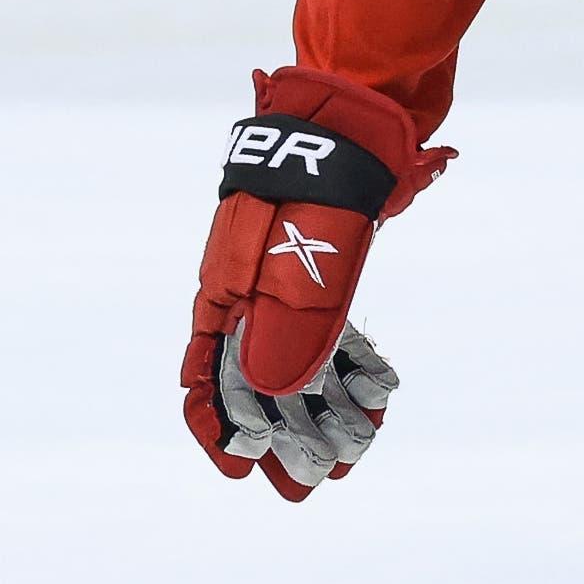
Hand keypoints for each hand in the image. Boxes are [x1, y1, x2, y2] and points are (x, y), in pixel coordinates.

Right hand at [179, 66, 447, 499]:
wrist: (362, 99)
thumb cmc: (318, 173)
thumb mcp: (300, 253)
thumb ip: (290, 322)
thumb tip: (273, 399)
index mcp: (224, 286)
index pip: (205, 374)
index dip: (219, 428)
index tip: (241, 470)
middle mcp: (252, 283)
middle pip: (254, 376)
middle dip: (278, 436)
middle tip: (306, 483)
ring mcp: (295, 268)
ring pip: (299, 356)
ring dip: (319, 411)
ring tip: (348, 454)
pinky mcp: (339, 254)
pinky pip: (337, 324)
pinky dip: (354, 365)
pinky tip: (378, 398)